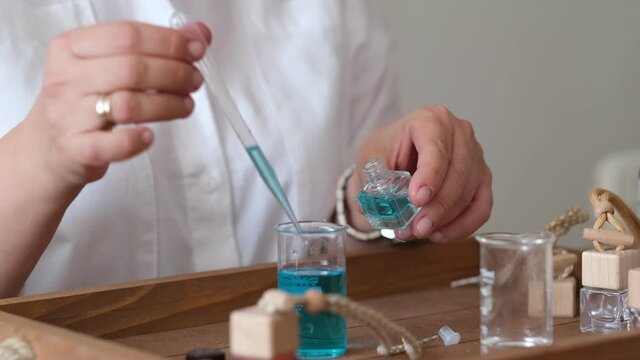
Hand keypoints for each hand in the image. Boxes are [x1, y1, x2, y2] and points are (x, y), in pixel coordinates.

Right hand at [20, 21, 210, 191]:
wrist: (48, 146)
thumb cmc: (84, 100)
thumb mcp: (108, 65)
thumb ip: (152, 47)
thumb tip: (198, 34)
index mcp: (72, 47)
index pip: (127, 36)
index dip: (169, 41)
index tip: (196, 50)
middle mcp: (66, 78)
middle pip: (132, 68)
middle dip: (174, 73)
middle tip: (194, 80)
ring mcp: (68, 115)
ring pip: (127, 105)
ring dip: (167, 105)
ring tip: (185, 105)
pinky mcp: (76, 149)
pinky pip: (111, 145)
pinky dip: (136, 140)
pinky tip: (151, 135)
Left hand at [346, 105, 492, 241]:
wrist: (393, 156)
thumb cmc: (385, 151)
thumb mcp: (370, 156)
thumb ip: (374, 175)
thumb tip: (379, 199)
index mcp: (431, 120)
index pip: (437, 148)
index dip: (430, 175)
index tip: (417, 199)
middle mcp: (459, 133)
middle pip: (458, 173)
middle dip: (437, 207)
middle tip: (416, 228)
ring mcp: (475, 155)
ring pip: (469, 193)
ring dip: (445, 220)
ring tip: (418, 233)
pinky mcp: (481, 179)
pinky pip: (481, 207)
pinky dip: (462, 226)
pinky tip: (440, 234)